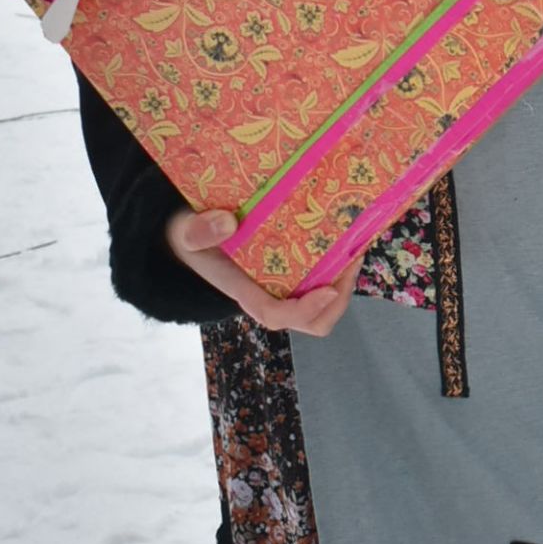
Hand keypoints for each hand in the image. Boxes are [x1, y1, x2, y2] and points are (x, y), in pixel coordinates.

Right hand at [165, 205, 363, 333]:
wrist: (190, 233)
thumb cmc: (190, 238)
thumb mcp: (186, 233)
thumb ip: (197, 231)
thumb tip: (226, 223)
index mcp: (244, 291)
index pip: (277, 314)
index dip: (305, 310)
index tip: (328, 289)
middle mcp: (268, 294)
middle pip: (311, 320)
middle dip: (337, 299)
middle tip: (352, 259)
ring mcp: (282, 284)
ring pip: (322, 302)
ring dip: (343, 281)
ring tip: (356, 245)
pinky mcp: (290, 269)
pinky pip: (321, 278)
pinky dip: (337, 265)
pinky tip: (345, 236)